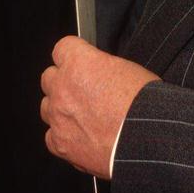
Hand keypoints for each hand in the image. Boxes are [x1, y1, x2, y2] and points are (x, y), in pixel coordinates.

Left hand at [40, 35, 158, 178]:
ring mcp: (58, 116)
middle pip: (49, 77)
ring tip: (82, 116)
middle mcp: (62, 88)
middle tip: (83, 90)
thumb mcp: (127, 69)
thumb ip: (101, 68)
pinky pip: (52, 136)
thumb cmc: (144, 105)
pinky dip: (64, 136)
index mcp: (78, 63)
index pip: (62, 49)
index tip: (81, 61)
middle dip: (63, 81)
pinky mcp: (60, 144)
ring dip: (61, 108)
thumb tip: (97, 73)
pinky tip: (80, 136)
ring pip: (47, 106)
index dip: (74, 55)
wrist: (146, 141)